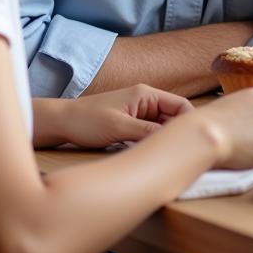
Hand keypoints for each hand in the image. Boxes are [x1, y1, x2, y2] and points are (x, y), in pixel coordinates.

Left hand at [56, 84, 192, 148]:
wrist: (61, 123)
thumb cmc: (87, 121)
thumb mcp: (119, 128)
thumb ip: (147, 132)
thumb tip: (172, 141)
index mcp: (146, 94)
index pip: (180, 105)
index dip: (189, 122)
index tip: (192, 143)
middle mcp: (146, 101)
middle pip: (173, 117)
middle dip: (178, 133)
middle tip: (181, 155)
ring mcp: (138, 112)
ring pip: (162, 127)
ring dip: (164, 139)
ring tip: (167, 158)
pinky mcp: (131, 124)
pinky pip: (150, 133)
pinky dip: (153, 143)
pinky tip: (151, 155)